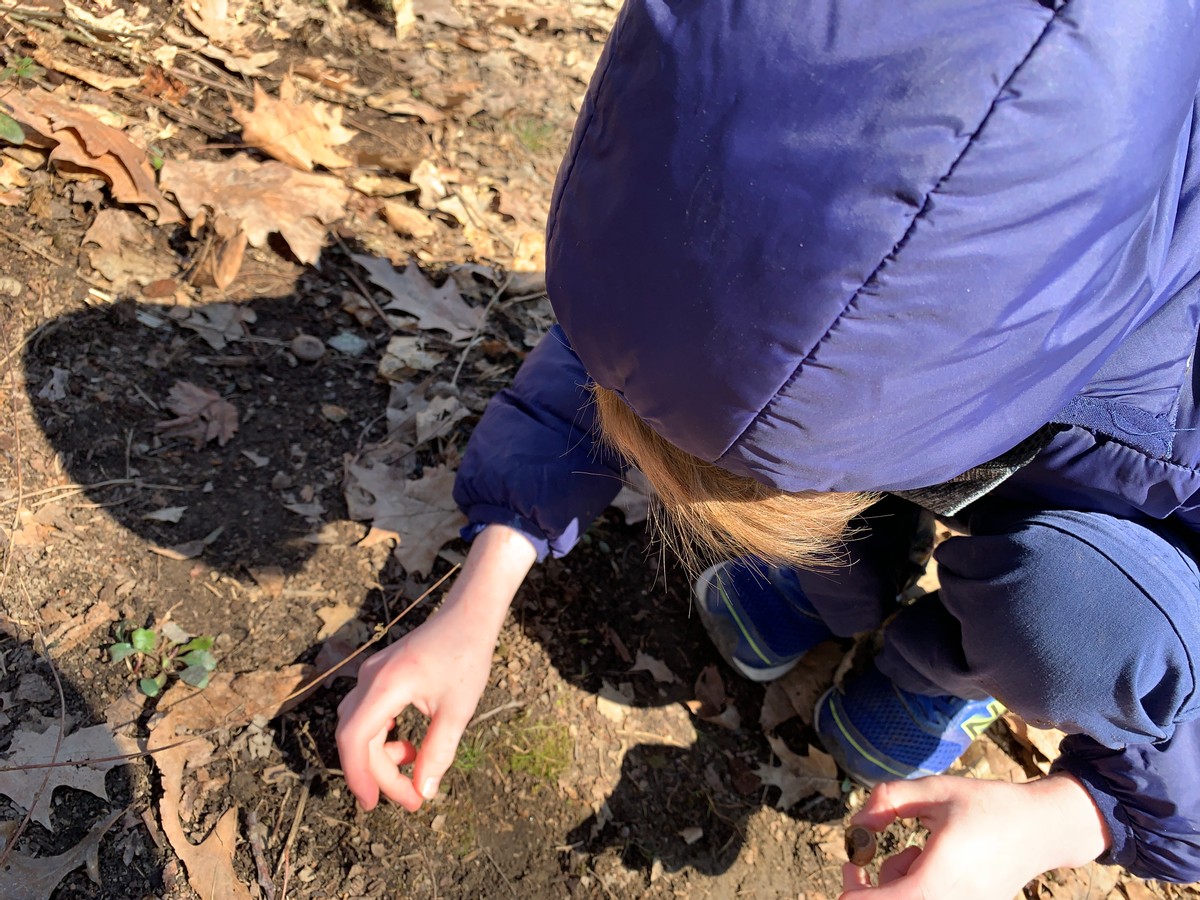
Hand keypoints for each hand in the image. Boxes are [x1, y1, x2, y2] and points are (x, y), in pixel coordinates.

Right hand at [335, 525, 536, 811]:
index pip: (354, 739)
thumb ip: (438, 752)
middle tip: (409, 798)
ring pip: (359, 726)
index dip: (360, 777)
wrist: (468, 615)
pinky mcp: (379, 674)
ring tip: (413, 766)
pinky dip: (382, 736)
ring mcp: (371, 674)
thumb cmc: (467, 656)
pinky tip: (407, 745)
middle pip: (355, 737)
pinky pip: (367, 713)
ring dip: (380, 754)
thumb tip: (423, 791)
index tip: (375, 805)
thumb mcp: (457, 710)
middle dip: (378, 773)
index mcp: (386, 685)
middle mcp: (369, 677)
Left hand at [840, 774, 1109, 899]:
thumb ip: (888, 800)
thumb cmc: (988, 806)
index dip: (851, 886)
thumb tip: (856, 824)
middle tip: (870, 857)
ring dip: (897, 883)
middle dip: (874, 884)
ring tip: (916, 852)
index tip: (852, 861)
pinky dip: (916, 888)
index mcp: (935, 880)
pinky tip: (931, 865)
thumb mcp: (934, 790)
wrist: (1041, 829)